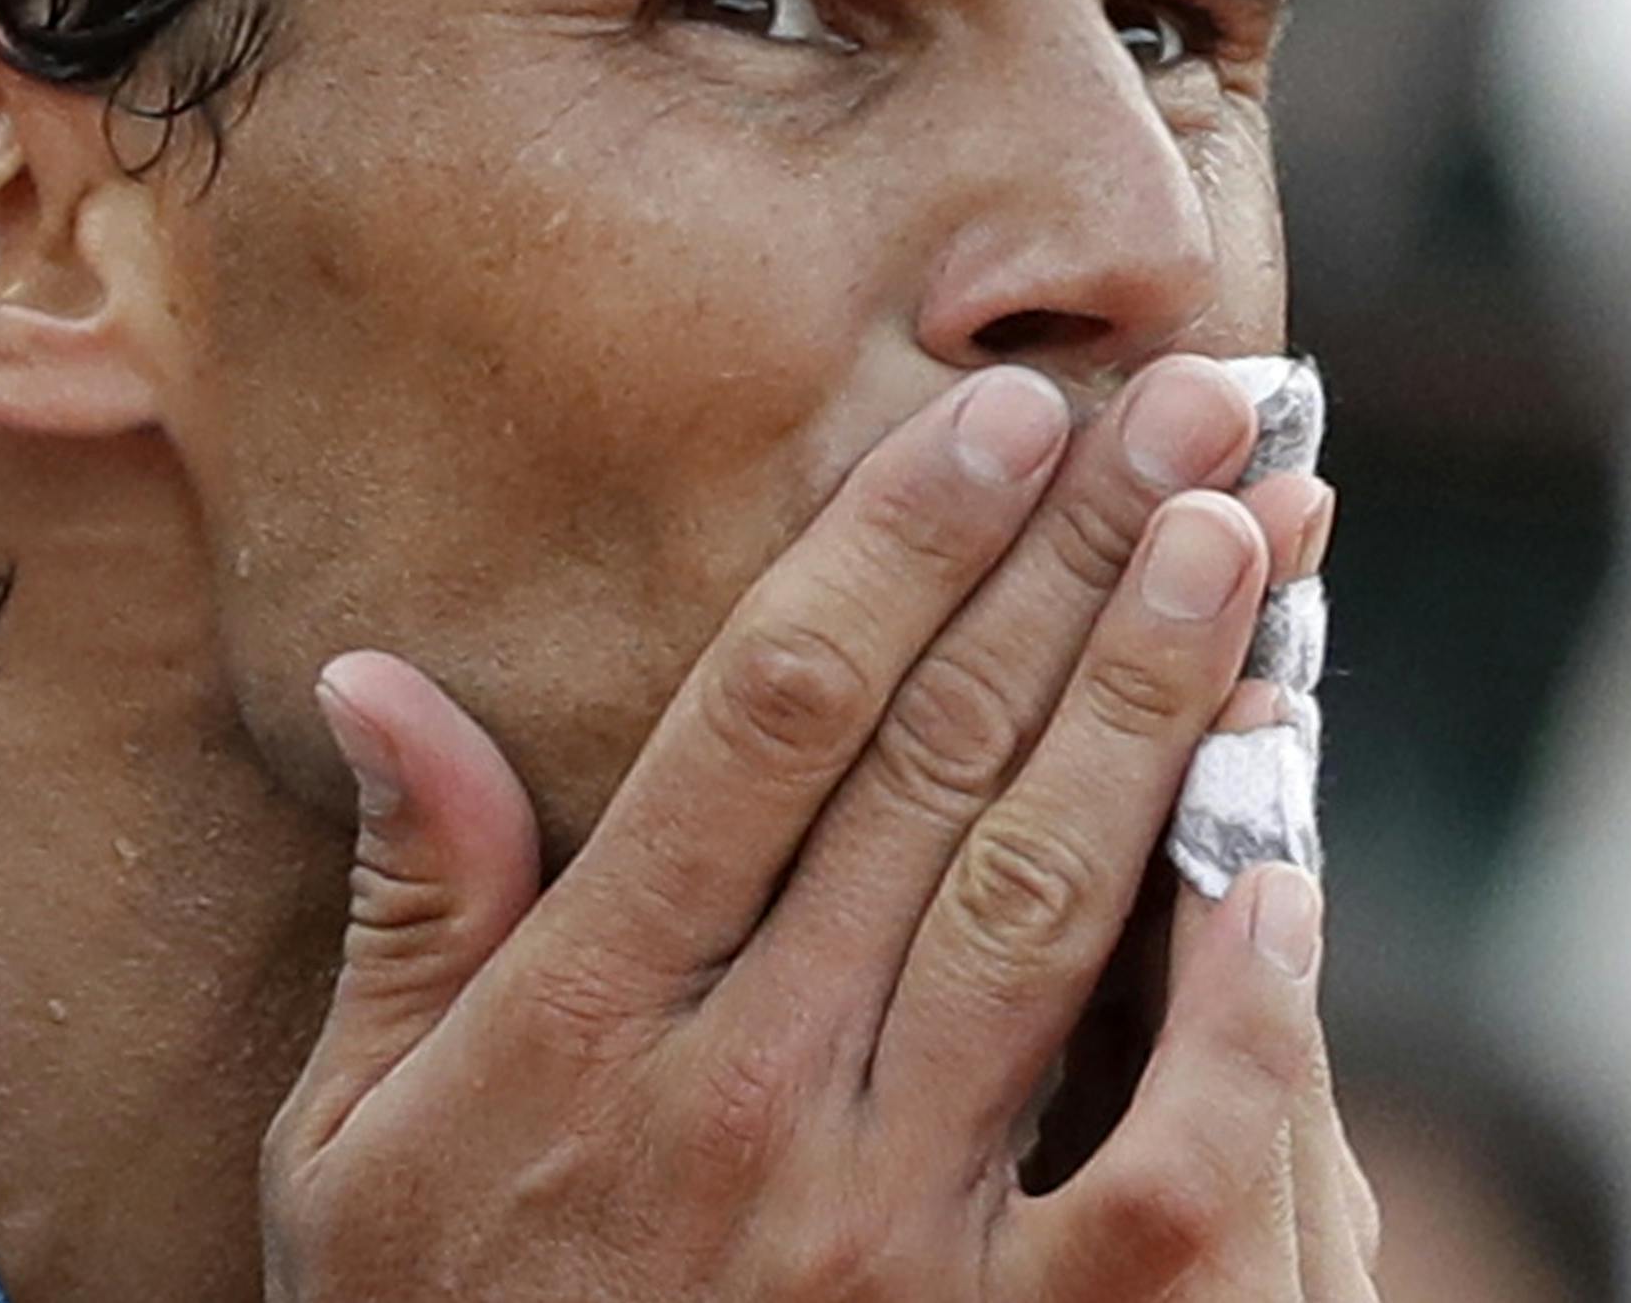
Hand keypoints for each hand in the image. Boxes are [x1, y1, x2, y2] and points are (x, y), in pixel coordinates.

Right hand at [263, 358, 1363, 1299]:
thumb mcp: (353, 1139)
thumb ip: (406, 904)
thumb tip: (371, 678)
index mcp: (583, 1016)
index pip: (767, 714)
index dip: (894, 545)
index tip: (993, 418)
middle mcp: (745, 1096)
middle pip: (937, 766)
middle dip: (1069, 562)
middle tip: (1177, 410)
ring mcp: (886, 1234)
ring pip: (1049, 911)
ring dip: (1158, 706)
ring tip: (1242, 541)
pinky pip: (1159, 1171)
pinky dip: (1238, 1019)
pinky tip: (1277, 864)